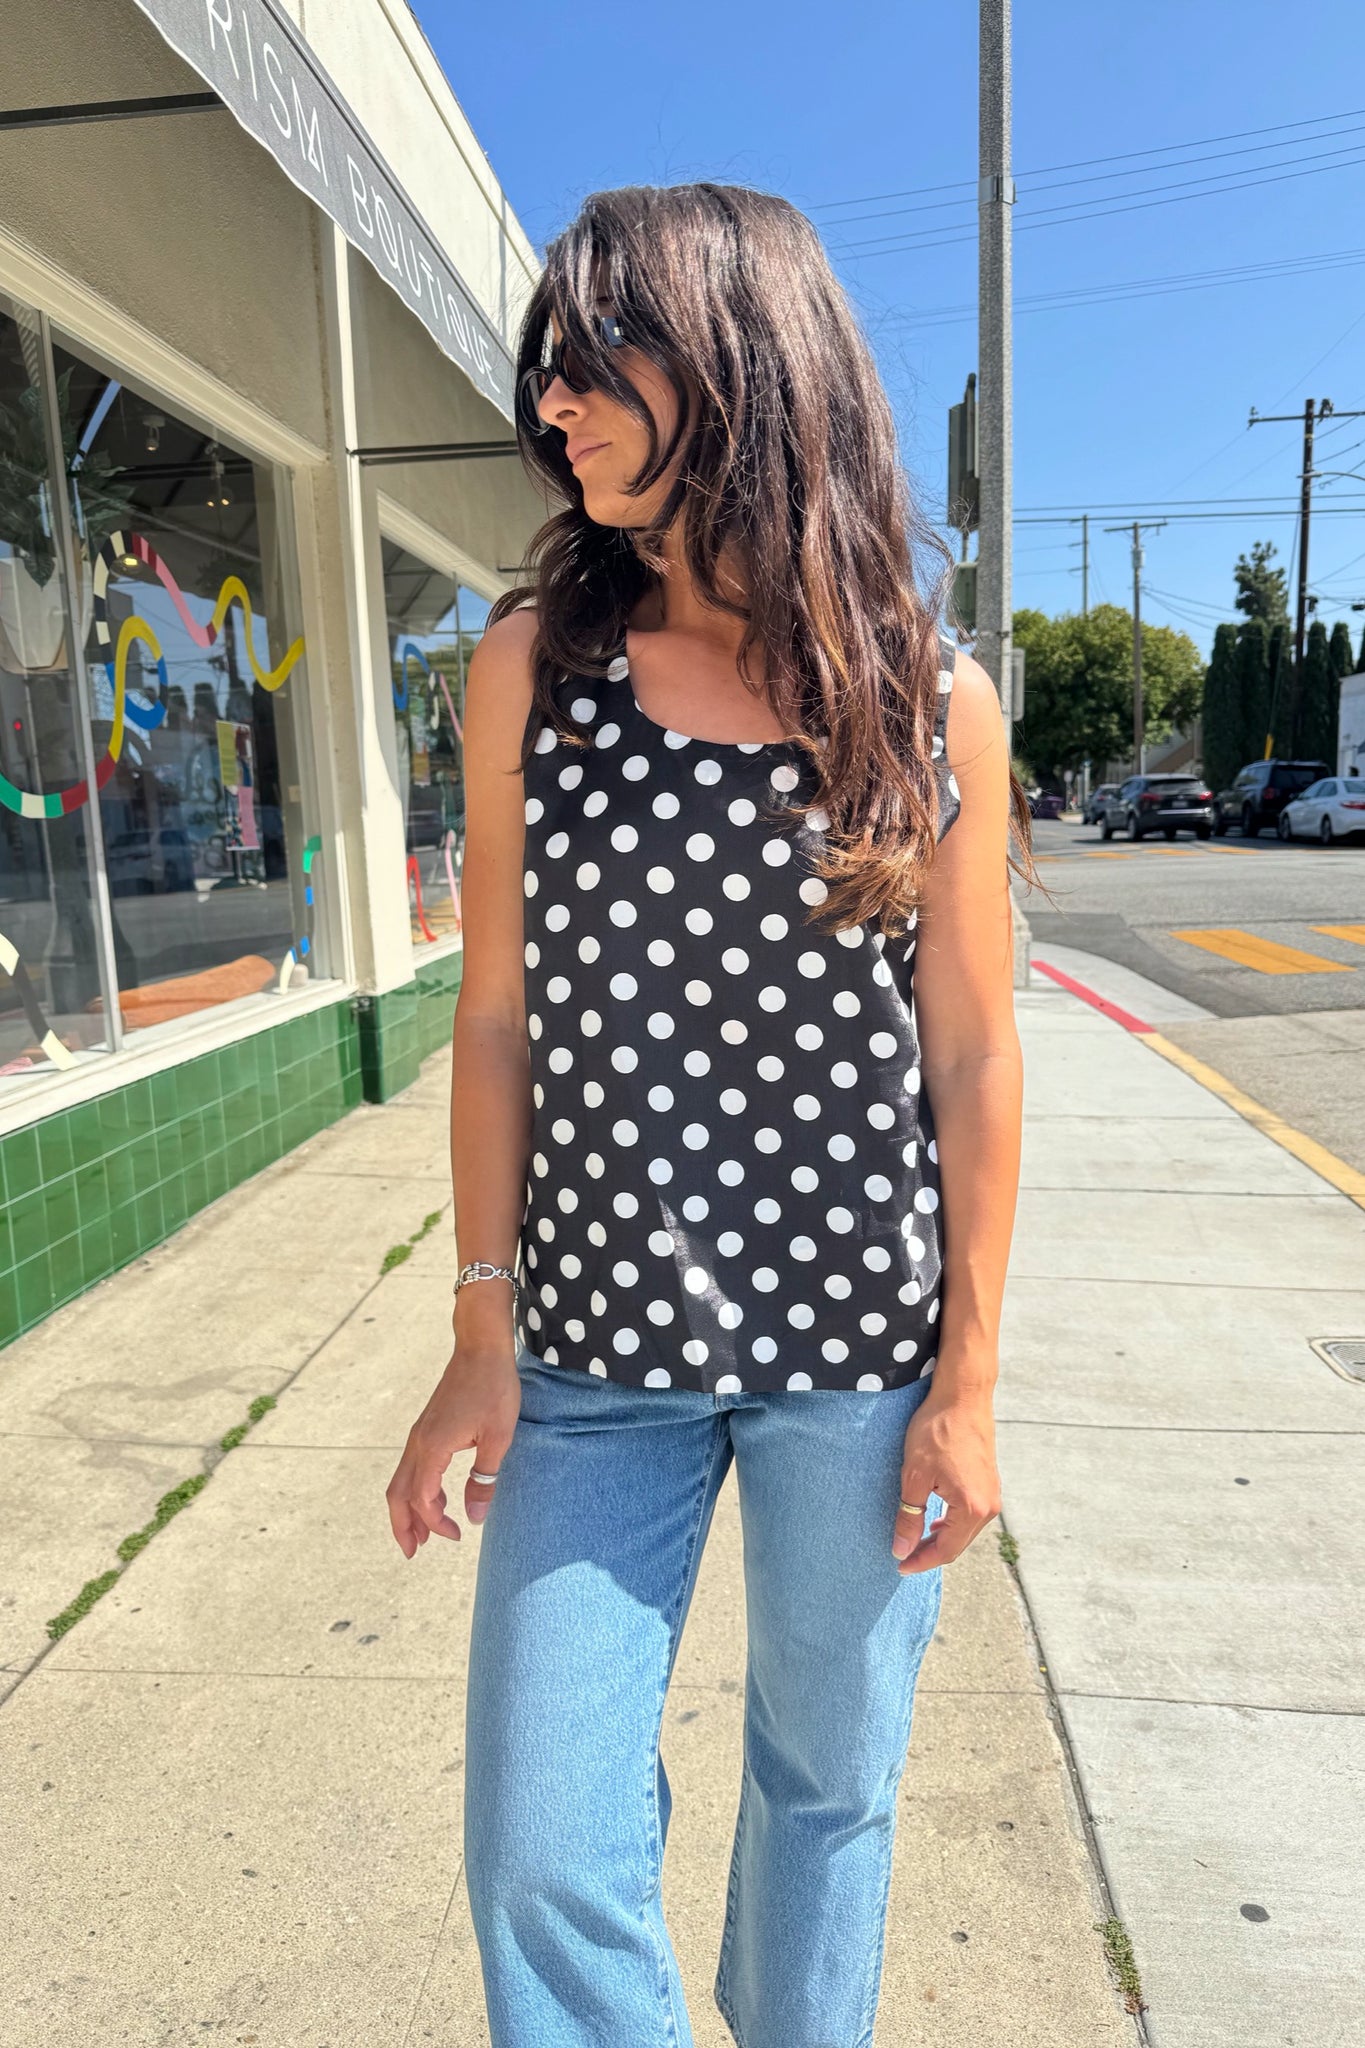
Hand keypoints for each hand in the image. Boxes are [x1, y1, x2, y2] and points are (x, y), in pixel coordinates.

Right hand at [386, 1342, 521, 1558]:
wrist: (480, 1347)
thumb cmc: (493, 1388)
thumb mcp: (498, 1438)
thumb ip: (484, 1479)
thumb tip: (475, 1518)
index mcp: (433, 1447)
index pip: (422, 1498)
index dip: (435, 1522)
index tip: (457, 1534)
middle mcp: (418, 1442)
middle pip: (396, 1494)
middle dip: (402, 1526)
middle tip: (413, 1552)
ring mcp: (419, 1434)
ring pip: (400, 1480)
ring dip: (406, 1510)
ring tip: (421, 1535)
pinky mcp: (426, 1427)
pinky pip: (411, 1467)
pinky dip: (415, 1490)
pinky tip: (434, 1498)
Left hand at [892, 1384, 1000, 1573]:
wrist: (962, 1397)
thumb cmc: (937, 1431)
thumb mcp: (914, 1475)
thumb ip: (910, 1516)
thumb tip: (902, 1549)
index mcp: (972, 1508)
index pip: (946, 1549)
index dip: (921, 1561)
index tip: (900, 1566)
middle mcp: (989, 1506)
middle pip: (958, 1544)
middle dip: (931, 1553)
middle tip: (903, 1556)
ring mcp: (993, 1494)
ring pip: (965, 1530)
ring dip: (942, 1538)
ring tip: (916, 1540)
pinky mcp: (990, 1483)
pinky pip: (971, 1515)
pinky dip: (952, 1523)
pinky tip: (936, 1519)